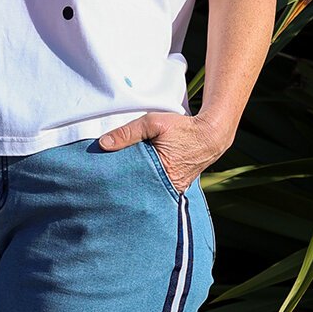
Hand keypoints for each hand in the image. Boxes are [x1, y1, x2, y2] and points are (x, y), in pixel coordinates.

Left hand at [98, 112, 227, 192]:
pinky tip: (138, 177)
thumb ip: (127, 132)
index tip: (102, 178)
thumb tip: (103, 144)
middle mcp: (169, 186)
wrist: (210, 134)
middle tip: (106, 182)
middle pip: (138, 188)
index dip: (116, 179)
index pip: (131, 182)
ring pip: (148, 189)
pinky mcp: (177, 186)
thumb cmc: (182, 128)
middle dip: (124, 185)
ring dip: (136, 183)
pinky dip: (148, 182)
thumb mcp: (152, 123)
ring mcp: (174, 189)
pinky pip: (158, 187)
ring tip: (120, 179)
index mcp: (162, 174)